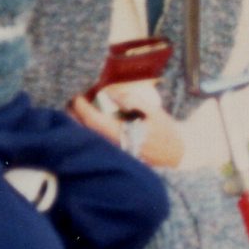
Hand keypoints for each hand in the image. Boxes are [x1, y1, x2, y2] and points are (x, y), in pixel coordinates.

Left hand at [70, 84, 185, 166]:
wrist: (179, 153)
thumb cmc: (167, 132)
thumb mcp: (153, 112)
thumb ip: (132, 101)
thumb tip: (111, 94)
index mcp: (120, 133)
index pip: (91, 120)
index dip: (80, 106)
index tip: (76, 95)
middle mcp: (113, 145)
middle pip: (84, 131)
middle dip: (73, 116)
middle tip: (70, 101)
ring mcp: (114, 152)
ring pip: (89, 138)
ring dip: (80, 124)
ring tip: (76, 110)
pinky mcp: (117, 155)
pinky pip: (97, 141)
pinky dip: (89, 130)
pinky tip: (90, 122)